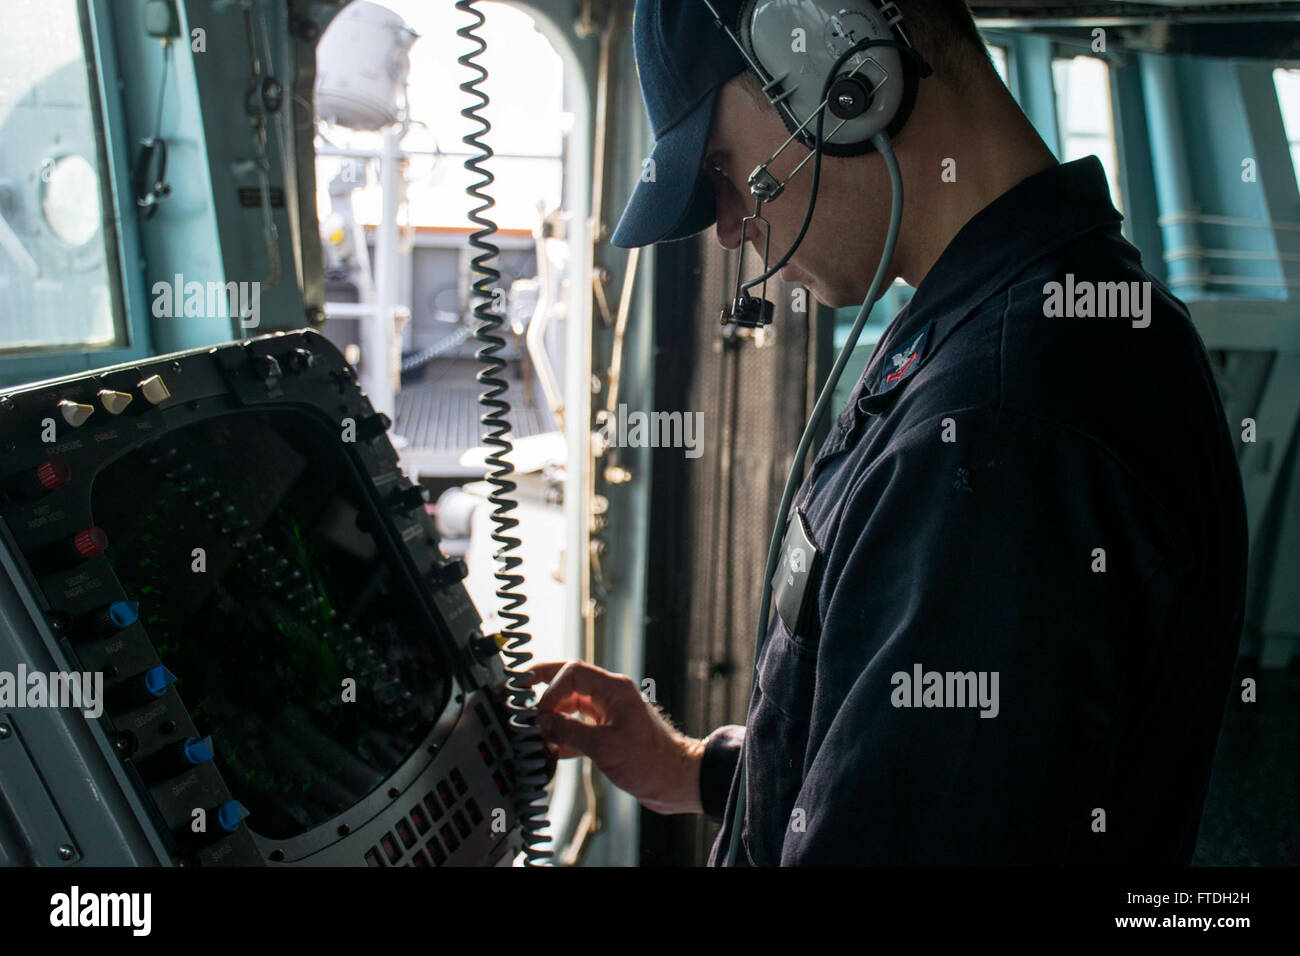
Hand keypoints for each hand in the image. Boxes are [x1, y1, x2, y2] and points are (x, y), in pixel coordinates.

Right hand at [527, 661, 704, 814]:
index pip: (573, 673)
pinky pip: (580, 726)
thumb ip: (569, 732)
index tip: (539, 714)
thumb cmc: (651, 762)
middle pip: (571, 682)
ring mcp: (611, 714)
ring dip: (554, 716)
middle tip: (521, 691)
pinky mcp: (611, 733)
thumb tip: (542, 725)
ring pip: (574, 705)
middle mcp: (612, 696)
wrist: (677, 781)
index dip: (551, 689)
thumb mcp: (604, 747)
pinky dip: (565, 735)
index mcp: (614, 689)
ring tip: (535, 730)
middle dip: (546, 688)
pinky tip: (552, 748)